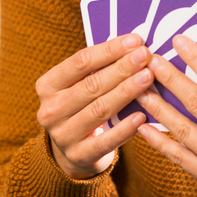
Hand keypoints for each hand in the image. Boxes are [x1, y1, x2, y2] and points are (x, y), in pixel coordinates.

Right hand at [35, 33, 153, 179]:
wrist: (73, 152)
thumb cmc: (83, 107)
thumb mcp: (81, 86)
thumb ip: (101, 67)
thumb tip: (134, 44)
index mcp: (48, 86)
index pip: (80, 62)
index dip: (109, 50)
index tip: (135, 40)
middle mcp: (50, 110)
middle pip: (91, 85)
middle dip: (122, 68)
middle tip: (145, 55)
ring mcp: (63, 135)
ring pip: (100, 109)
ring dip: (126, 91)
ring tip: (148, 77)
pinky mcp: (79, 156)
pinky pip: (106, 141)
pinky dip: (124, 128)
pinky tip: (142, 116)